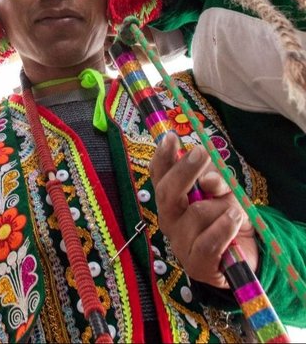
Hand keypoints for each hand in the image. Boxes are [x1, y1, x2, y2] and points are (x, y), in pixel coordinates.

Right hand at [150, 133, 257, 288]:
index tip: (171, 137)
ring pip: (197, 214)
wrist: (243, 256)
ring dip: (223, 206)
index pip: (159, 174)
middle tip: (201, 152)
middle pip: (167, 192)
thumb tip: (209, 181)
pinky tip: (234, 220)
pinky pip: (209, 242)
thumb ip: (217, 181)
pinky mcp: (196, 265)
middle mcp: (169, 219)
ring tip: (235, 211)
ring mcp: (180, 243)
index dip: (163, 156)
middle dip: (184, 170)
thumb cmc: (227, 217)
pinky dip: (225, 228)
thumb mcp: (226, 192)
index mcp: (171, 198)